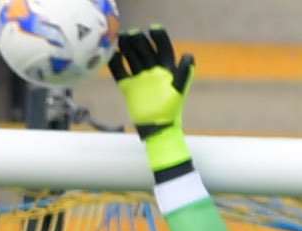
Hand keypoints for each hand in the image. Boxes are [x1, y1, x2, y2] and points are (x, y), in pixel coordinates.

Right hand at [108, 26, 194, 172]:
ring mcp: (140, 80)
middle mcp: (153, 72)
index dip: (159, 38)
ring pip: (132, 59)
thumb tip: (189, 55)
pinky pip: (120, 73)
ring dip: (126, 48)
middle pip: (145, 51)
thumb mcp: (178, 91)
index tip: (153, 29)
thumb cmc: (170, 112)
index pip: (163, 49)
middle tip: (132, 32)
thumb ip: (183, 73)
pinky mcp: (129, 88)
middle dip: (139, 41)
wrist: (157, 130)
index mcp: (167, 70)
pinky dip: (115, 64)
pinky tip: (112, 54)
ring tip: (121, 38)